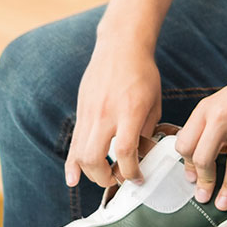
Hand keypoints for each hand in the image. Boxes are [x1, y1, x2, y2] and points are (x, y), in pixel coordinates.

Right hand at [65, 40, 160, 188]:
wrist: (120, 48)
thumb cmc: (142, 73)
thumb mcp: (154, 102)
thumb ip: (147, 129)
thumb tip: (142, 154)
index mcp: (129, 111)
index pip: (125, 150)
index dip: (131, 170)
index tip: (138, 177)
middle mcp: (106, 114)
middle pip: (95, 158)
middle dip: (106, 177)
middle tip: (118, 179)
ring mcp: (89, 114)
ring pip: (80, 154)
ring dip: (90, 173)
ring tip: (104, 176)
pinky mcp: (81, 113)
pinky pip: (74, 143)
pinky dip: (72, 164)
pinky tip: (72, 178)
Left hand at [172, 67, 226, 210]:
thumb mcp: (217, 106)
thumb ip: (202, 131)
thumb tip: (192, 170)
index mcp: (205, 109)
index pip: (185, 145)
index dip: (187, 165)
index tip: (192, 179)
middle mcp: (222, 114)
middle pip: (204, 157)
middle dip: (204, 182)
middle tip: (204, 197)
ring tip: (224, 203)